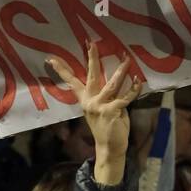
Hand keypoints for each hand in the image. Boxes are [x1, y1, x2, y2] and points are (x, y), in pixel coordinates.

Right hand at [48, 44, 141, 185]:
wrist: (110, 147)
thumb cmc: (108, 127)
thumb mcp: (103, 109)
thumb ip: (107, 97)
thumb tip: (117, 82)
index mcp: (85, 100)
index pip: (72, 82)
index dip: (62, 70)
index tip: (51, 58)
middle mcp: (90, 101)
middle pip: (91, 76)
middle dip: (92, 58)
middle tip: (91, 43)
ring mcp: (100, 106)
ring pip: (111, 84)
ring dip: (121, 71)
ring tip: (127, 59)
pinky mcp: (112, 111)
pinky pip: (125, 97)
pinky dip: (133, 89)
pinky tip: (139, 81)